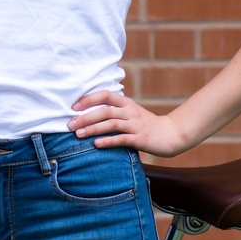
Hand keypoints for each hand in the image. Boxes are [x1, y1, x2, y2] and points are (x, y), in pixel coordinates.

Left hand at [68, 90, 187, 157]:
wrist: (171, 134)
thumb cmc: (146, 124)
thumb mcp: (131, 112)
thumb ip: (115, 110)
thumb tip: (90, 111)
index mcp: (127, 103)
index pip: (105, 95)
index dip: (88, 99)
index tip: (73, 106)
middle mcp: (130, 111)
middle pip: (104, 110)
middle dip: (85, 117)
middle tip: (69, 124)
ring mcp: (135, 125)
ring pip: (111, 124)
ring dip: (93, 129)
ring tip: (78, 134)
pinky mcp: (140, 139)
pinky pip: (122, 139)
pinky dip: (108, 141)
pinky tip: (97, 145)